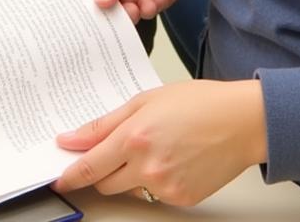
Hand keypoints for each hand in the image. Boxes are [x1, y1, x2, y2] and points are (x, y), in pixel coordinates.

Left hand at [54, 79, 266, 205]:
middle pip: (105, 183)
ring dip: (128, 174)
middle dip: (101, 170)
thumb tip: (72, 138)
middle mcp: (147, 166)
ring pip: (129, 189)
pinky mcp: (181, 199)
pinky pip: (154, 194)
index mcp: (134, 137)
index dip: (70, 175)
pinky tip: (172, 158)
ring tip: (153, 146)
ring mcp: (165, 187)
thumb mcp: (146, 100)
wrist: (241, 122)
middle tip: (110, 152)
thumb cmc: (198, 103)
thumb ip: (106, 122)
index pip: (90, 166)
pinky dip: (154, 180)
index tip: (58, 178)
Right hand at [88, 0, 203, 23]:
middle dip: (107, 11)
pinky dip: (147, 10)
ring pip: (125, 11)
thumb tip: (101, 0)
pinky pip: (147, 11)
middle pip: (104, 2)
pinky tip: (149, 2)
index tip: (82, 12)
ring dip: (128, 13)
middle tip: (112, 15)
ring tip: (133, 8)